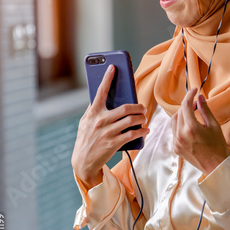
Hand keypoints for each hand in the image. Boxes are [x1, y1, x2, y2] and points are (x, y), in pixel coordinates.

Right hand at [71, 65, 149, 189]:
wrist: (83, 161)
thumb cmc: (86, 138)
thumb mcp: (85, 122)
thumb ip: (94, 109)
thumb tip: (103, 96)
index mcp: (93, 112)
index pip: (100, 91)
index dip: (107, 78)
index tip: (113, 67)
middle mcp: (101, 121)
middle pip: (125, 108)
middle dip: (138, 107)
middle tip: (143, 107)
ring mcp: (108, 132)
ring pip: (131, 120)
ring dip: (141, 118)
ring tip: (144, 117)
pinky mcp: (114, 143)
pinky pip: (132, 134)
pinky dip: (142, 131)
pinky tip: (146, 129)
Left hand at [171, 88, 229, 175]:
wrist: (215, 166)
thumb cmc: (218, 146)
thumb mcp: (214, 125)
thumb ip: (205, 109)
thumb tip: (200, 97)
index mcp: (191, 128)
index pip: (186, 105)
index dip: (190, 95)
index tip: (195, 89)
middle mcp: (180, 135)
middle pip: (179, 112)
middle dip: (187, 105)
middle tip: (197, 104)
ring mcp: (176, 142)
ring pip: (174, 120)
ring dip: (182, 114)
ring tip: (192, 114)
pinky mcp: (175, 148)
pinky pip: (174, 131)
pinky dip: (180, 125)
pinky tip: (189, 126)